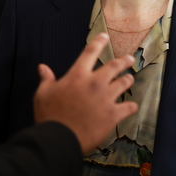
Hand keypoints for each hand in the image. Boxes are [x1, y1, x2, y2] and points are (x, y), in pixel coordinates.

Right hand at [34, 33, 137, 153]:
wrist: (59, 139)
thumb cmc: (49, 116)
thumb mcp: (42, 94)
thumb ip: (46, 79)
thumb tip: (42, 67)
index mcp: (78, 75)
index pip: (90, 52)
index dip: (98, 42)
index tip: (104, 36)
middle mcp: (95, 83)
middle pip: (114, 65)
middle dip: (124, 60)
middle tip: (129, 58)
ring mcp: (106, 98)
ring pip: (124, 83)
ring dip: (128, 80)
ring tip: (130, 79)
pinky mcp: (113, 114)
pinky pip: (128, 107)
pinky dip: (131, 106)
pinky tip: (132, 106)